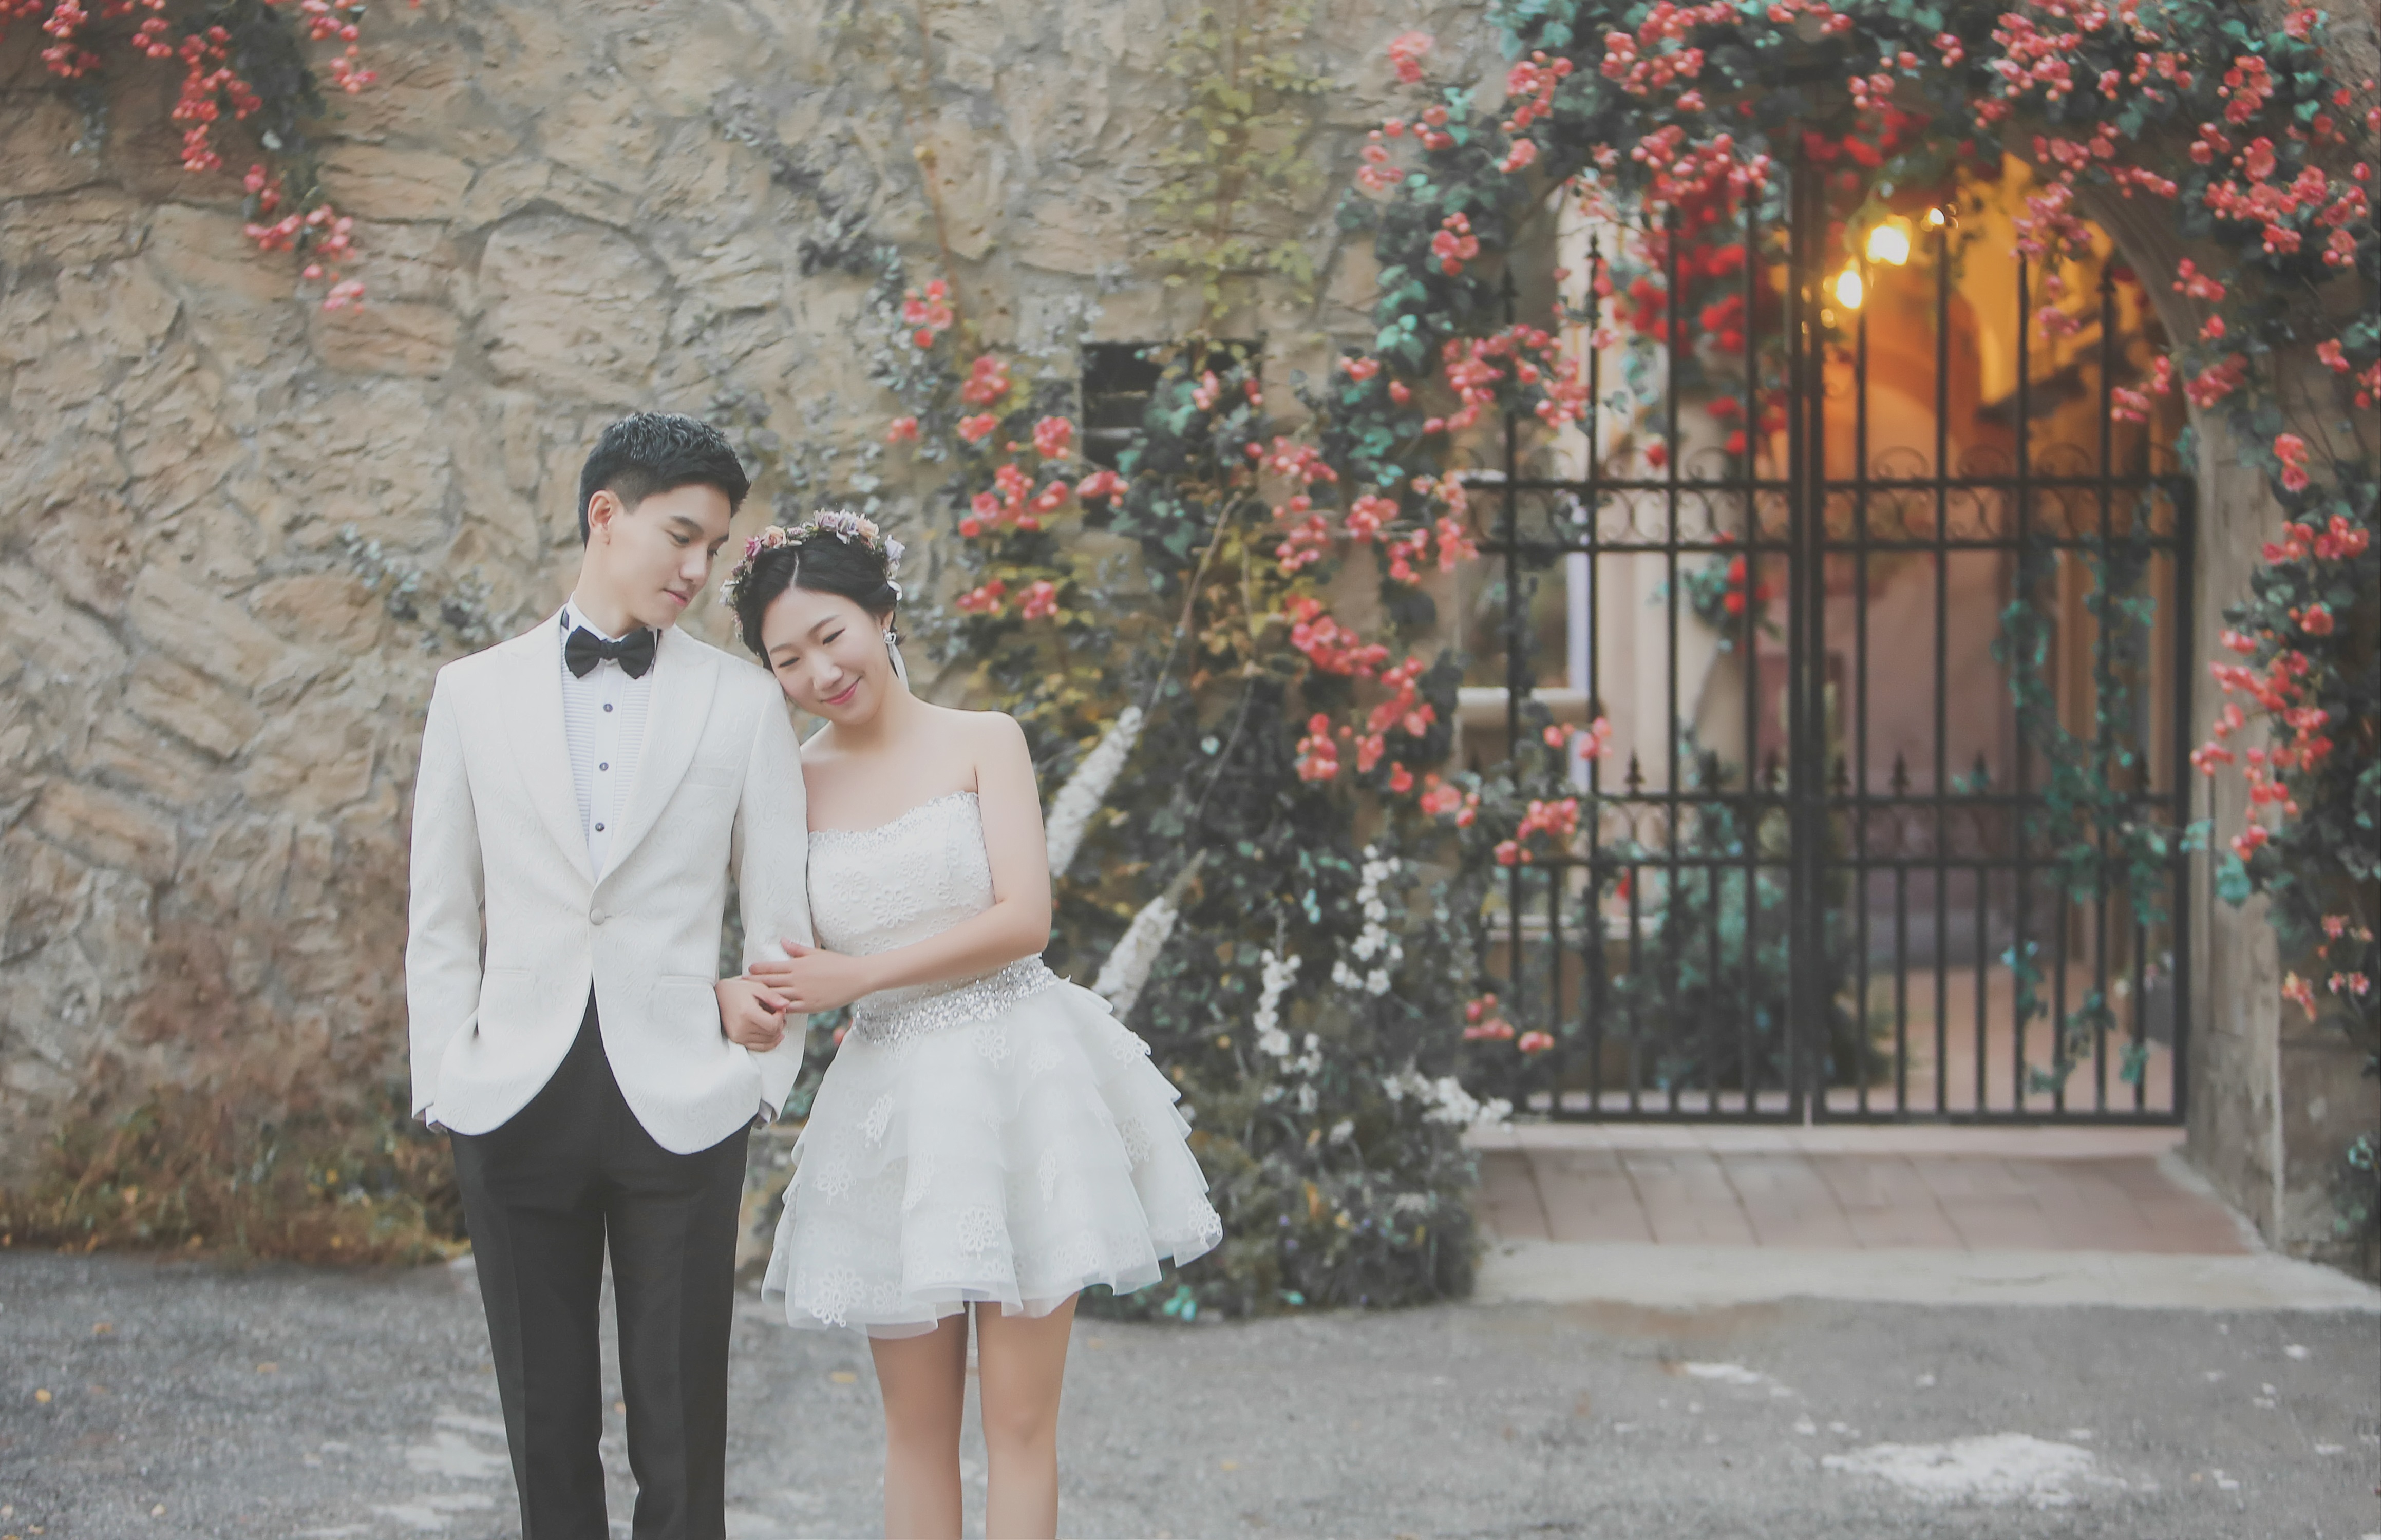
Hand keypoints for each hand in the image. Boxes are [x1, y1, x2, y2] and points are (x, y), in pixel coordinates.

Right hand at [716, 975, 789, 1051]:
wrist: (718, 996)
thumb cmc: (737, 990)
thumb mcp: (757, 987)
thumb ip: (773, 997)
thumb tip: (786, 1004)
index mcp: (747, 1013)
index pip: (773, 1025)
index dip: (781, 1017)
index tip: (780, 1009)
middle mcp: (741, 1027)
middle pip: (772, 1034)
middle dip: (779, 1024)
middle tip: (777, 1013)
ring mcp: (738, 1036)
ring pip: (767, 1042)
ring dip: (775, 1032)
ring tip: (772, 1020)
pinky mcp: (737, 1040)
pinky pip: (759, 1047)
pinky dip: (769, 1042)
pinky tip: (773, 1033)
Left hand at [745, 940, 876, 1014]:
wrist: (856, 976)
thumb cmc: (838, 963)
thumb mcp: (816, 953)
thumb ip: (797, 949)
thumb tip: (782, 940)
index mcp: (797, 965)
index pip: (771, 968)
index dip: (758, 970)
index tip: (747, 971)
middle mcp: (796, 980)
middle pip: (769, 983)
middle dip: (754, 984)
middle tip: (741, 986)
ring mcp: (802, 994)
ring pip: (776, 996)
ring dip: (763, 998)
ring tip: (750, 1000)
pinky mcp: (810, 1006)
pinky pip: (789, 1009)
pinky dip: (779, 1010)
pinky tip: (771, 1011)